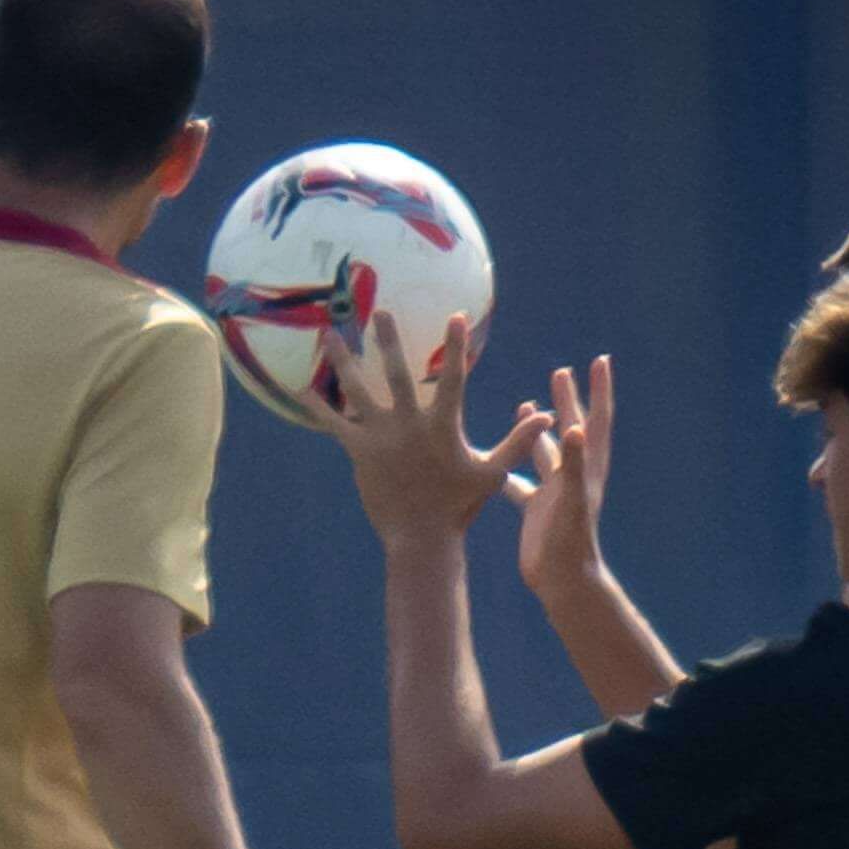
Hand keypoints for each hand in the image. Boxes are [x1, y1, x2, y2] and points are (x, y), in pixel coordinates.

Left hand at [318, 313, 546, 547]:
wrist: (421, 537)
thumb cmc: (459, 506)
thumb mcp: (493, 472)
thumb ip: (518, 440)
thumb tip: (548, 415)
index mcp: (442, 425)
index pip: (454, 377)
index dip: (457, 346)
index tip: (456, 316)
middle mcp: (408, 425)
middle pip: (396, 373)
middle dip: (388, 340)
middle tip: (380, 311)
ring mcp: (381, 437)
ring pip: (357, 391)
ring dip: (344, 362)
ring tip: (330, 336)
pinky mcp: (359, 452)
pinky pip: (334, 424)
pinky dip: (318, 407)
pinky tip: (300, 389)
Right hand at [499, 357, 614, 595]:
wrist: (563, 580)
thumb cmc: (570, 542)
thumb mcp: (572, 499)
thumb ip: (573, 463)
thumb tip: (575, 427)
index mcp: (586, 468)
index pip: (596, 420)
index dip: (599, 390)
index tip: (600, 360)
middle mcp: (573, 475)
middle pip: (572, 428)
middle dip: (568, 400)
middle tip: (560, 372)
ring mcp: (555, 492)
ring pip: (546, 451)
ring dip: (539, 429)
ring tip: (528, 404)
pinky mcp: (537, 509)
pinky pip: (522, 482)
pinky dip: (511, 467)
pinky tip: (496, 460)